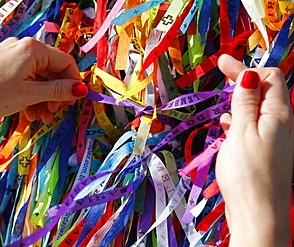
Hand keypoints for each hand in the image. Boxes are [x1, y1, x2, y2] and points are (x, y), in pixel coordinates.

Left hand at [0, 37, 86, 122]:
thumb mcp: (31, 94)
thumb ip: (59, 91)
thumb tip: (82, 89)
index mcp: (33, 49)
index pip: (65, 63)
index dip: (73, 83)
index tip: (72, 102)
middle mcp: (24, 48)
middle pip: (52, 71)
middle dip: (55, 95)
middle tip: (53, 113)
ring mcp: (12, 55)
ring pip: (39, 77)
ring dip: (43, 98)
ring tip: (39, 117)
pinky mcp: (4, 64)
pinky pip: (26, 78)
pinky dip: (30, 94)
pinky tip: (28, 111)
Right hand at [216, 54, 292, 245]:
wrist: (258, 213)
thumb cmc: (248, 172)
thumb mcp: (242, 131)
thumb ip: (245, 102)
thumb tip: (249, 74)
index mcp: (278, 114)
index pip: (268, 77)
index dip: (245, 67)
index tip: (221, 62)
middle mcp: (280, 124)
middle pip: (265, 91)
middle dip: (244, 80)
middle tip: (223, 73)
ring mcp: (273, 139)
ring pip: (257, 110)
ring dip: (240, 101)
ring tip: (223, 101)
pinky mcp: (264, 152)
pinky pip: (253, 127)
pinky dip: (239, 120)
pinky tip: (227, 126)